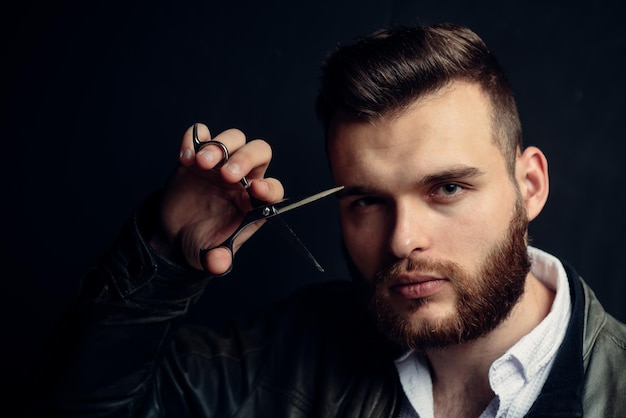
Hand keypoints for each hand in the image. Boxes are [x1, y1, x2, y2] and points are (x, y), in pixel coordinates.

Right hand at [150, 123, 284, 274]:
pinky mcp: (197, 155)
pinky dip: (195, 138)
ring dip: (219, 146)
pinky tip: (185, 158)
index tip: (257, 191)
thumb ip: (217, 260)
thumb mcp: (210, 257)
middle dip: (245, 158)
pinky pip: (202, 133)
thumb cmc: (203, 242)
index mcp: (255, 202)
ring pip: (234, 138)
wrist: (175, 234)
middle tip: (225, 174)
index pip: (274, 187)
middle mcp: (243, 179)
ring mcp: (220, 163)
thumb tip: (219, 264)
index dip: (270, 187)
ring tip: (201, 163)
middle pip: (259, 152)